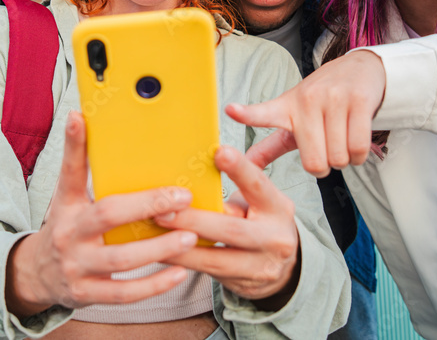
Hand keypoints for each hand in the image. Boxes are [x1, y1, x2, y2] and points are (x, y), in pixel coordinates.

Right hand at [5, 111, 197, 316]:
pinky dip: (153, 284)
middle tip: (182, 197)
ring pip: (120, 259)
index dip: (73, 144)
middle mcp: (68, 233)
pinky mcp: (86, 294)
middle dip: (147, 205)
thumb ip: (83, 169)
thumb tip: (84, 119)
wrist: (36, 275)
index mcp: (66, 205)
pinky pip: (124, 293)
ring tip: (190, 236)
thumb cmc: (66, 227)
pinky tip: (179, 272)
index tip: (79, 117)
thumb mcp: (68, 199)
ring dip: (158, 248)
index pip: (70, 171)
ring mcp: (76, 266)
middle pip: (107, 214)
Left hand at [156, 146, 299, 306]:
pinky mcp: (242, 285)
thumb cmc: (261, 222)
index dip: (240, 169)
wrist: (282, 270)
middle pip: (231, 230)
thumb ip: (236, 191)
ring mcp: (260, 267)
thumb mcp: (258, 204)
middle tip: (164, 210)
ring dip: (180, 246)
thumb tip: (198, 173)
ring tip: (154, 233)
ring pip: (215, 259)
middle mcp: (274, 239)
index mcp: (277, 208)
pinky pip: (206, 274)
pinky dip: (181, 262)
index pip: (258, 185)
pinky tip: (159, 252)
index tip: (220, 152)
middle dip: (195, 220)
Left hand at [225, 50, 385, 175]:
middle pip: (314, 163)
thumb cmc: (322, 101)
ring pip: (339, 158)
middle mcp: (307, 100)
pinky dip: (359, 156)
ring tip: (342, 142)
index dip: (247, 114)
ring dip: (344, 160)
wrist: (360, 69)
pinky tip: (355, 145)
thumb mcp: (294, 118)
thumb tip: (246, 164)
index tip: (230, 110)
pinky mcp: (358, 100)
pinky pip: (358, 148)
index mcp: (286, 107)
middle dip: (323, 167)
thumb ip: (270, 145)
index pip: (263, 113)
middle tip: (326, 152)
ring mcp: (333, 98)